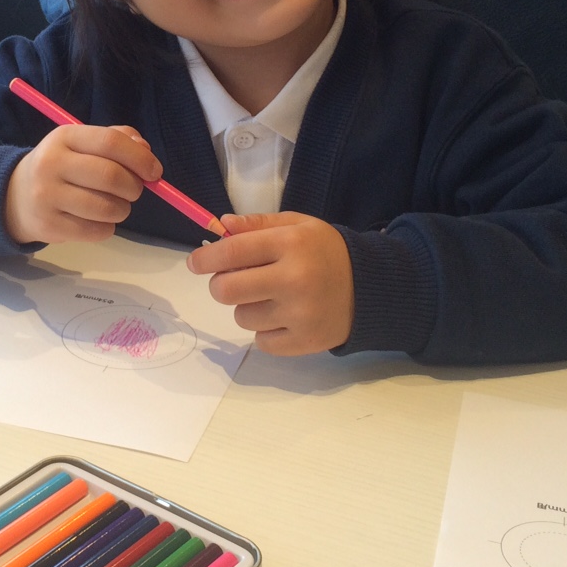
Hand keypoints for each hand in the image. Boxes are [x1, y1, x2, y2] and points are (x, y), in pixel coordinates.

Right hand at [5, 125, 161, 245]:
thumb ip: (117, 140)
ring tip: (115, 206)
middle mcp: (52, 163)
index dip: (140, 158)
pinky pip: (96, 231)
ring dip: (122, 210)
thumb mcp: (82, 144)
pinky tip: (97, 220)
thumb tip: (146, 151)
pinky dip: (107, 227)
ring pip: (106, 208)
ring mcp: (47, 196)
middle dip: (134, 187)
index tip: (155, 172)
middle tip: (134, 191)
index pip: (110, 142)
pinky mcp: (49, 225)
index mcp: (64, 137)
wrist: (16, 196)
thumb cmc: (62, 167)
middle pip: (111, 176)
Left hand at [186, 212, 353, 354]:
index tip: (195, 263)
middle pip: (226, 291)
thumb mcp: (297, 226)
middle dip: (220, 285)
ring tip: (271, 297)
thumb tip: (220, 226)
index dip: (205, 259)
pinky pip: (261, 341)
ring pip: (241, 316)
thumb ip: (257, 224)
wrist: (371, 287)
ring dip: (247, 307)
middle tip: (232, 281)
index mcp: (290, 244)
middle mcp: (294, 279)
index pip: (231, 252)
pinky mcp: (304, 341)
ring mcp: (300, 314)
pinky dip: (265, 330)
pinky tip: (284, 316)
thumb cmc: (326, 252)